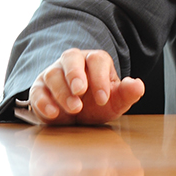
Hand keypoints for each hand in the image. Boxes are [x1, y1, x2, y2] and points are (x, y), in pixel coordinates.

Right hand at [28, 48, 144, 124]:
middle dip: (75, 74)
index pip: (97, 60)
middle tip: (80, 91)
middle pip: (71, 58)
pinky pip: (37, 90)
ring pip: (53, 74)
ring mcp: (54, 73)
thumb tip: (138, 85)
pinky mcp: (39, 88)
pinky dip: (43, 102)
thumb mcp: (114, 102)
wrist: (74, 118)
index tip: (103, 99)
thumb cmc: (97, 104)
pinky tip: (53, 113)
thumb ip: (127, 94)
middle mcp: (73, 62)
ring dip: (62, 92)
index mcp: (95, 61)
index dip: (100, 78)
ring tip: (74, 109)